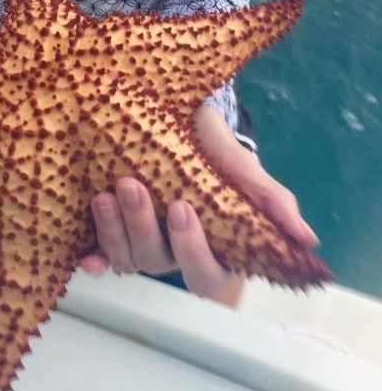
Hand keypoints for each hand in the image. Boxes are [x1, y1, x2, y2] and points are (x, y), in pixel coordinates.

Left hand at [78, 104, 318, 306]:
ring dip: (113, 231)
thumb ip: (266, 198)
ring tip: (105, 195)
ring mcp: (137, 242)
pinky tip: (83, 256)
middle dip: (141, 227)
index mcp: (208, 244)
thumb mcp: (237, 164)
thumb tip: (307, 239)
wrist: (171, 116)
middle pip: (156, 263)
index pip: (205, 274)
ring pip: (125, 258)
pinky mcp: (108, 230)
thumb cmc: (210, 145)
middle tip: (131, 185)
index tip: (183, 207)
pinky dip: (91, 257)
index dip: (193, 252)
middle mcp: (171, 250)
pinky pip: (97, 254)